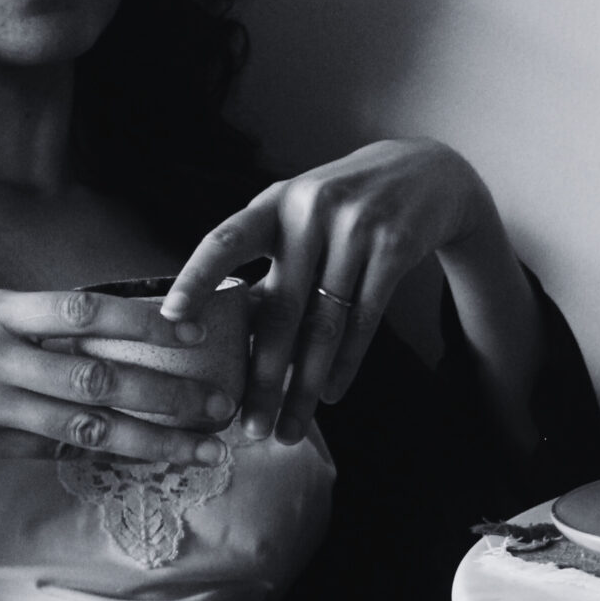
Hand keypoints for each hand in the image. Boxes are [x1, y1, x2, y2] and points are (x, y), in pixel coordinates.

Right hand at [0, 289, 231, 465]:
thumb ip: (36, 321)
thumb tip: (119, 324)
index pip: (83, 312)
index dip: (144, 323)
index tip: (194, 335)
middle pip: (96, 377)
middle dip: (167, 393)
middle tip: (219, 404)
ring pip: (87, 427)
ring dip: (154, 440)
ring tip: (203, 448)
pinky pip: (58, 452)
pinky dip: (109, 455)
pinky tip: (149, 459)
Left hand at [161, 138, 514, 444]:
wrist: (426, 174)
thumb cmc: (347, 206)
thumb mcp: (302, 216)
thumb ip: (273, 261)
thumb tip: (229, 330)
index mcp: (274, 203)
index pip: (225, 241)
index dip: (196, 279)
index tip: (173, 321)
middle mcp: (311, 212)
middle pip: (281, 309)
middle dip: (264, 375)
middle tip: (248, 425)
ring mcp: (356, 229)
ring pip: (325, 325)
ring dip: (307, 385)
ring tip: (290, 427)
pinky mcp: (395, 248)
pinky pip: (366, 321)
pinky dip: (347, 364)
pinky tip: (331, 394)